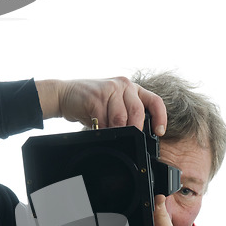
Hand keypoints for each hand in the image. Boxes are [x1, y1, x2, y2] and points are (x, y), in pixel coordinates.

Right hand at [35, 77, 166, 135]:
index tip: (159, 132)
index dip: (160, 118)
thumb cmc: (91, 103)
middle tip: (128, 139)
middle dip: (134, 130)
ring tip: (110, 134)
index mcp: (132, 88)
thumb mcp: (113, 105)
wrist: (64, 94)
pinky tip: (98, 129)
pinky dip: (103, 129)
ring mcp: (110, 89)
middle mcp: (124, 85)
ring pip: (121, 118)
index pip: (155, 101)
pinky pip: (104, 119)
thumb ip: (127, 115)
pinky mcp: (96, 97)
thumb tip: (139, 137)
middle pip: (138, 112)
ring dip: (116, 131)